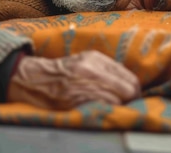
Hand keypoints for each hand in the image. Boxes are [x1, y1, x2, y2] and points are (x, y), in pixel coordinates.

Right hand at [7, 50, 140, 109]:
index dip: (134, 91)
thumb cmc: (63, 70)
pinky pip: (102, 110)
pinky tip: (101, 111)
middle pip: (128, 92)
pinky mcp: (77, 102)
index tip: (133, 96)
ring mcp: (84, 87)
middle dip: (130, 100)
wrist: (36, 80)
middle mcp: (92, 71)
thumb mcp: (86, 59)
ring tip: (112, 108)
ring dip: (118, 107)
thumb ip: (108, 68)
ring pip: (117, 103)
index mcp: (95, 59)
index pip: (129, 78)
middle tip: (126, 105)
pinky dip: (105, 112)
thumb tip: (130, 83)